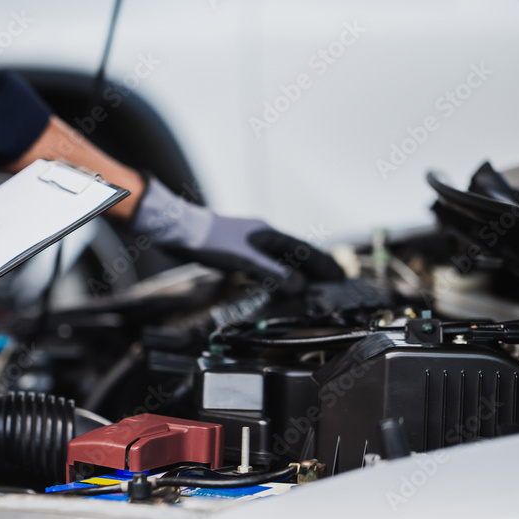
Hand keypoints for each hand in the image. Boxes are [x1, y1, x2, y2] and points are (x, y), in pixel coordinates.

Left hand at [131, 178, 343, 293]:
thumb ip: (274, 274)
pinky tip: (271, 281)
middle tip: (330, 286)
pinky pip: (262, 263)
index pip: (305, 251)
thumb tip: (301, 288)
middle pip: (295, 255)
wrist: (178, 230)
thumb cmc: (209, 241)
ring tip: (307, 288)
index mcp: (269, 234)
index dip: (324, 266)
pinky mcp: (234, 249)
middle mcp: (262, 236)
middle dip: (313, 271)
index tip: (340, 278)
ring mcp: (248, 242)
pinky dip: (274, 274)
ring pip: (278, 259)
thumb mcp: (245, 261)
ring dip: (294, 273)